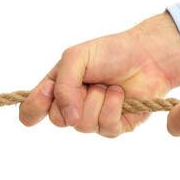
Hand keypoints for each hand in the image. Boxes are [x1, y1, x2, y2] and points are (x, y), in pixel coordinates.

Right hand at [18, 11, 179, 136]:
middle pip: (58, 120)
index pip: (32, 111)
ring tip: (108, 85)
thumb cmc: (111, 52)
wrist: (148, 55)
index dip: (32, 109)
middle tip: (91, 80)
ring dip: (97, 99)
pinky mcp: (117, 127)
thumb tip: (68, 118)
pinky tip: (120, 93)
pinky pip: (106, 127)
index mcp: (57, 90)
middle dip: (75, 97)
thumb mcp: (76, 58)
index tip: (47, 93)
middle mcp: (73, 107)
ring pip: (83, 125)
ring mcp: (94, 119)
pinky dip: (113, 106)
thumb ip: (62, 85)